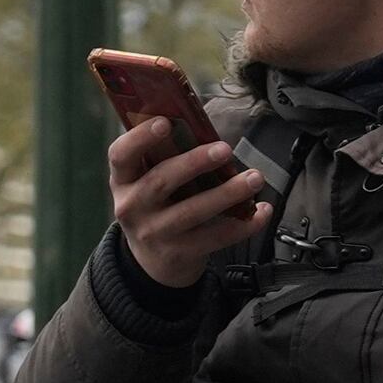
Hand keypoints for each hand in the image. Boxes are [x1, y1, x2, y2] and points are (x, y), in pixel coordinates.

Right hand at [108, 115, 268, 288]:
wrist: (152, 261)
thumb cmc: (157, 206)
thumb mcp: (146, 182)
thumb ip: (165, 158)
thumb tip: (202, 128)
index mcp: (123, 180)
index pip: (120, 155)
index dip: (140, 137)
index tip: (165, 122)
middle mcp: (132, 206)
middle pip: (161, 180)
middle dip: (195, 162)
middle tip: (225, 149)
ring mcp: (154, 232)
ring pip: (192, 211)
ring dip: (228, 193)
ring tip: (254, 178)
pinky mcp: (179, 252)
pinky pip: (215, 237)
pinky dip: (243, 224)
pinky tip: (261, 210)